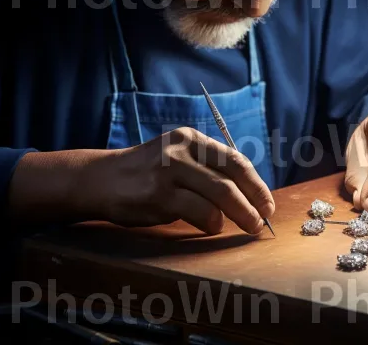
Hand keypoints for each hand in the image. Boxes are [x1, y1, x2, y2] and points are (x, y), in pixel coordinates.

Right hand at [9, 128, 274, 234]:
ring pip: (221, 193)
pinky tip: (213, 227)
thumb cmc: (147, 173)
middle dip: (255, 201)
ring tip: (248, 227)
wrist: (101, 179)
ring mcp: (170, 170)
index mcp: (193, 139)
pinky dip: (213, 222)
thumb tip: (247, 195)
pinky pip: (199, 211)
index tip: (267, 203)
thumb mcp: (178, 158)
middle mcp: (183, 149)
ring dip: (241, 214)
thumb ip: (207, 170)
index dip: (257, 184)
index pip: (236, 160)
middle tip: (262, 220)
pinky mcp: (159, 194)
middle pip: (232, 177)